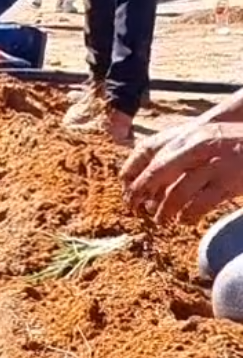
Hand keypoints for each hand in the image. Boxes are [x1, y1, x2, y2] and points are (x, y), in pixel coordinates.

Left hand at [122, 121, 242, 222]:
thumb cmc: (235, 145)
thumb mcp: (206, 140)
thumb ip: (181, 154)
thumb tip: (151, 181)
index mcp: (190, 136)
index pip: (148, 152)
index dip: (132, 173)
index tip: (125, 189)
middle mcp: (198, 147)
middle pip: (157, 173)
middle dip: (140, 193)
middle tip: (132, 208)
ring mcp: (214, 164)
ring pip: (176, 193)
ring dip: (164, 211)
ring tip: (160, 220)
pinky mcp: (227, 183)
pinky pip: (198, 205)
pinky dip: (188, 216)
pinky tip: (184, 221)